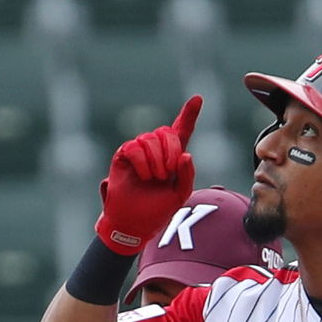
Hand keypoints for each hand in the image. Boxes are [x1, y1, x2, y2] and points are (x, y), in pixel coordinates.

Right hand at [95, 95, 202, 253]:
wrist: (135, 223)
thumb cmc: (158, 210)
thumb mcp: (180, 194)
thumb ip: (187, 174)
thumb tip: (185, 154)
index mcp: (172, 157)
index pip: (182, 131)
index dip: (189, 115)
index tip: (198, 99)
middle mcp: (155, 150)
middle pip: (167, 132)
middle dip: (171, 151)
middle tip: (167, 173)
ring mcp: (139, 151)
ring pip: (150, 139)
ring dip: (156, 160)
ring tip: (154, 178)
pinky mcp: (123, 155)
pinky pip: (134, 147)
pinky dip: (142, 162)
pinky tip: (143, 176)